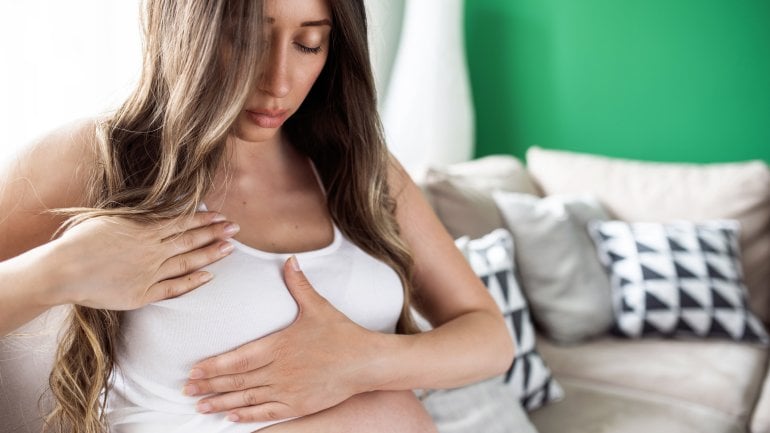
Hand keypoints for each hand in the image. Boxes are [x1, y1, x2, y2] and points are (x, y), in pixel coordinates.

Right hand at [55, 211, 238, 308]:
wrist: (63, 270)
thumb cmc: (80, 241)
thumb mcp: (111, 217)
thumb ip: (137, 215)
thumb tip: (158, 207)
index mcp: (144, 229)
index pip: (183, 222)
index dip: (205, 220)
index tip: (221, 216)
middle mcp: (152, 250)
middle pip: (191, 240)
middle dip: (216, 233)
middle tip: (236, 229)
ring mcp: (150, 273)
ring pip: (188, 262)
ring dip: (211, 254)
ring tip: (230, 249)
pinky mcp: (143, 294)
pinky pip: (174, 288)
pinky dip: (193, 282)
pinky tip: (208, 276)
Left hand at [184, 256, 378, 422]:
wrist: (366, 362)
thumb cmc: (341, 333)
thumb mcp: (318, 306)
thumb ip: (299, 285)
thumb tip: (289, 260)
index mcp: (279, 345)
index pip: (237, 359)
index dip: (213, 366)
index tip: (193, 370)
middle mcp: (279, 370)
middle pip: (236, 380)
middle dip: (209, 385)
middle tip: (186, 389)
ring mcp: (288, 390)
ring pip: (247, 398)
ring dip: (221, 402)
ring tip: (200, 405)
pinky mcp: (299, 405)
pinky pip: (267, 412)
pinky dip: (247, 416)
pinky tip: (231, 417)